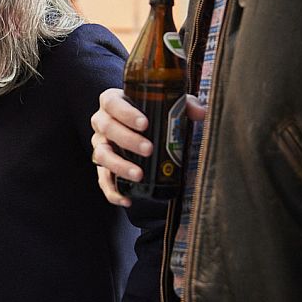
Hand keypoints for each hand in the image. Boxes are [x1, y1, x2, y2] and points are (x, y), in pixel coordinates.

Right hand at [90, 87, 204, 206]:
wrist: (140, 130)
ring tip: (139, 175)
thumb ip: (184, 105)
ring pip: (101, 155)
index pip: (111, 102)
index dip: (125, 112)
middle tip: (149, 149)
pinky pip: (102, 180)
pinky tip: (127, 199)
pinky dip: (112, 191)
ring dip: (119, 165)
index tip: (144, 123)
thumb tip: (201, 112)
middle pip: (107, 128)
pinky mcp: (102, 166)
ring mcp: (100, 145)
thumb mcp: (167, 106)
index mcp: (113, 103)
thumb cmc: (152, 114)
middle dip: (127, 140)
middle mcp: (102, 122)